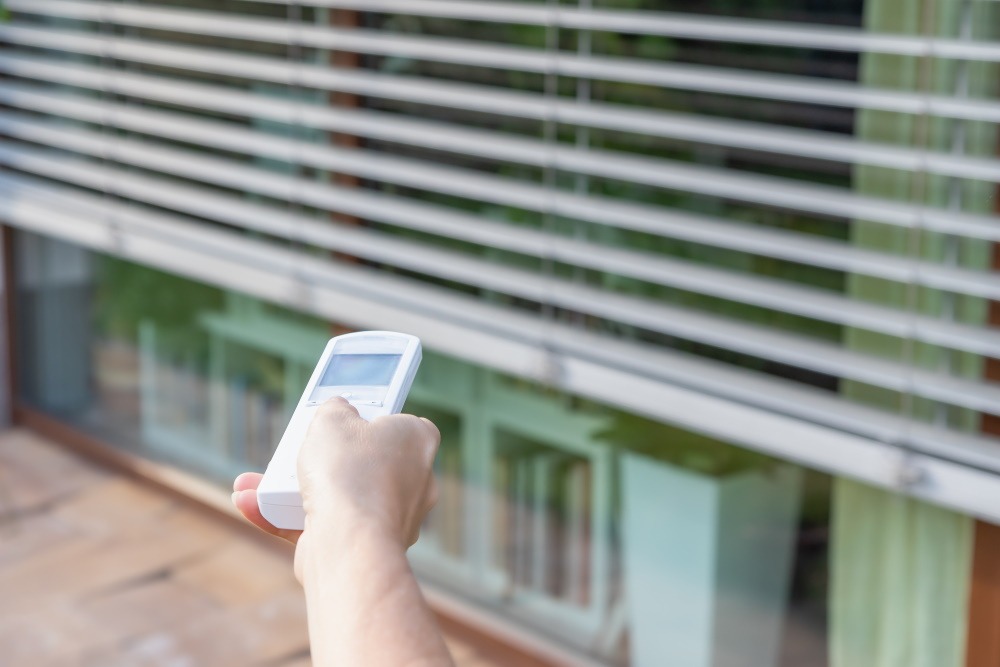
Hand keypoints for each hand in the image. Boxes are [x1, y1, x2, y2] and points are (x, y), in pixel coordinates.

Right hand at [232, 398, 439, 551]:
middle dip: (323, 458)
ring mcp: (391, 519)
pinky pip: (323, 527)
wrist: (349, 543)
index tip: (346, 419)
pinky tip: (252, 505)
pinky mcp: (363, 547)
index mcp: (418, 445)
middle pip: (364, 462)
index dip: (372, 419)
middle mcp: (414, 484)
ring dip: (292, 489)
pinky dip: (287, 517)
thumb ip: (335, 409)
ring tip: (255, 482)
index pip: (400, 425)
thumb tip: (337, 410)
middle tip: (298, 449)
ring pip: (338, 497)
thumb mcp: (333, 418)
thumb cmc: (351, 473)